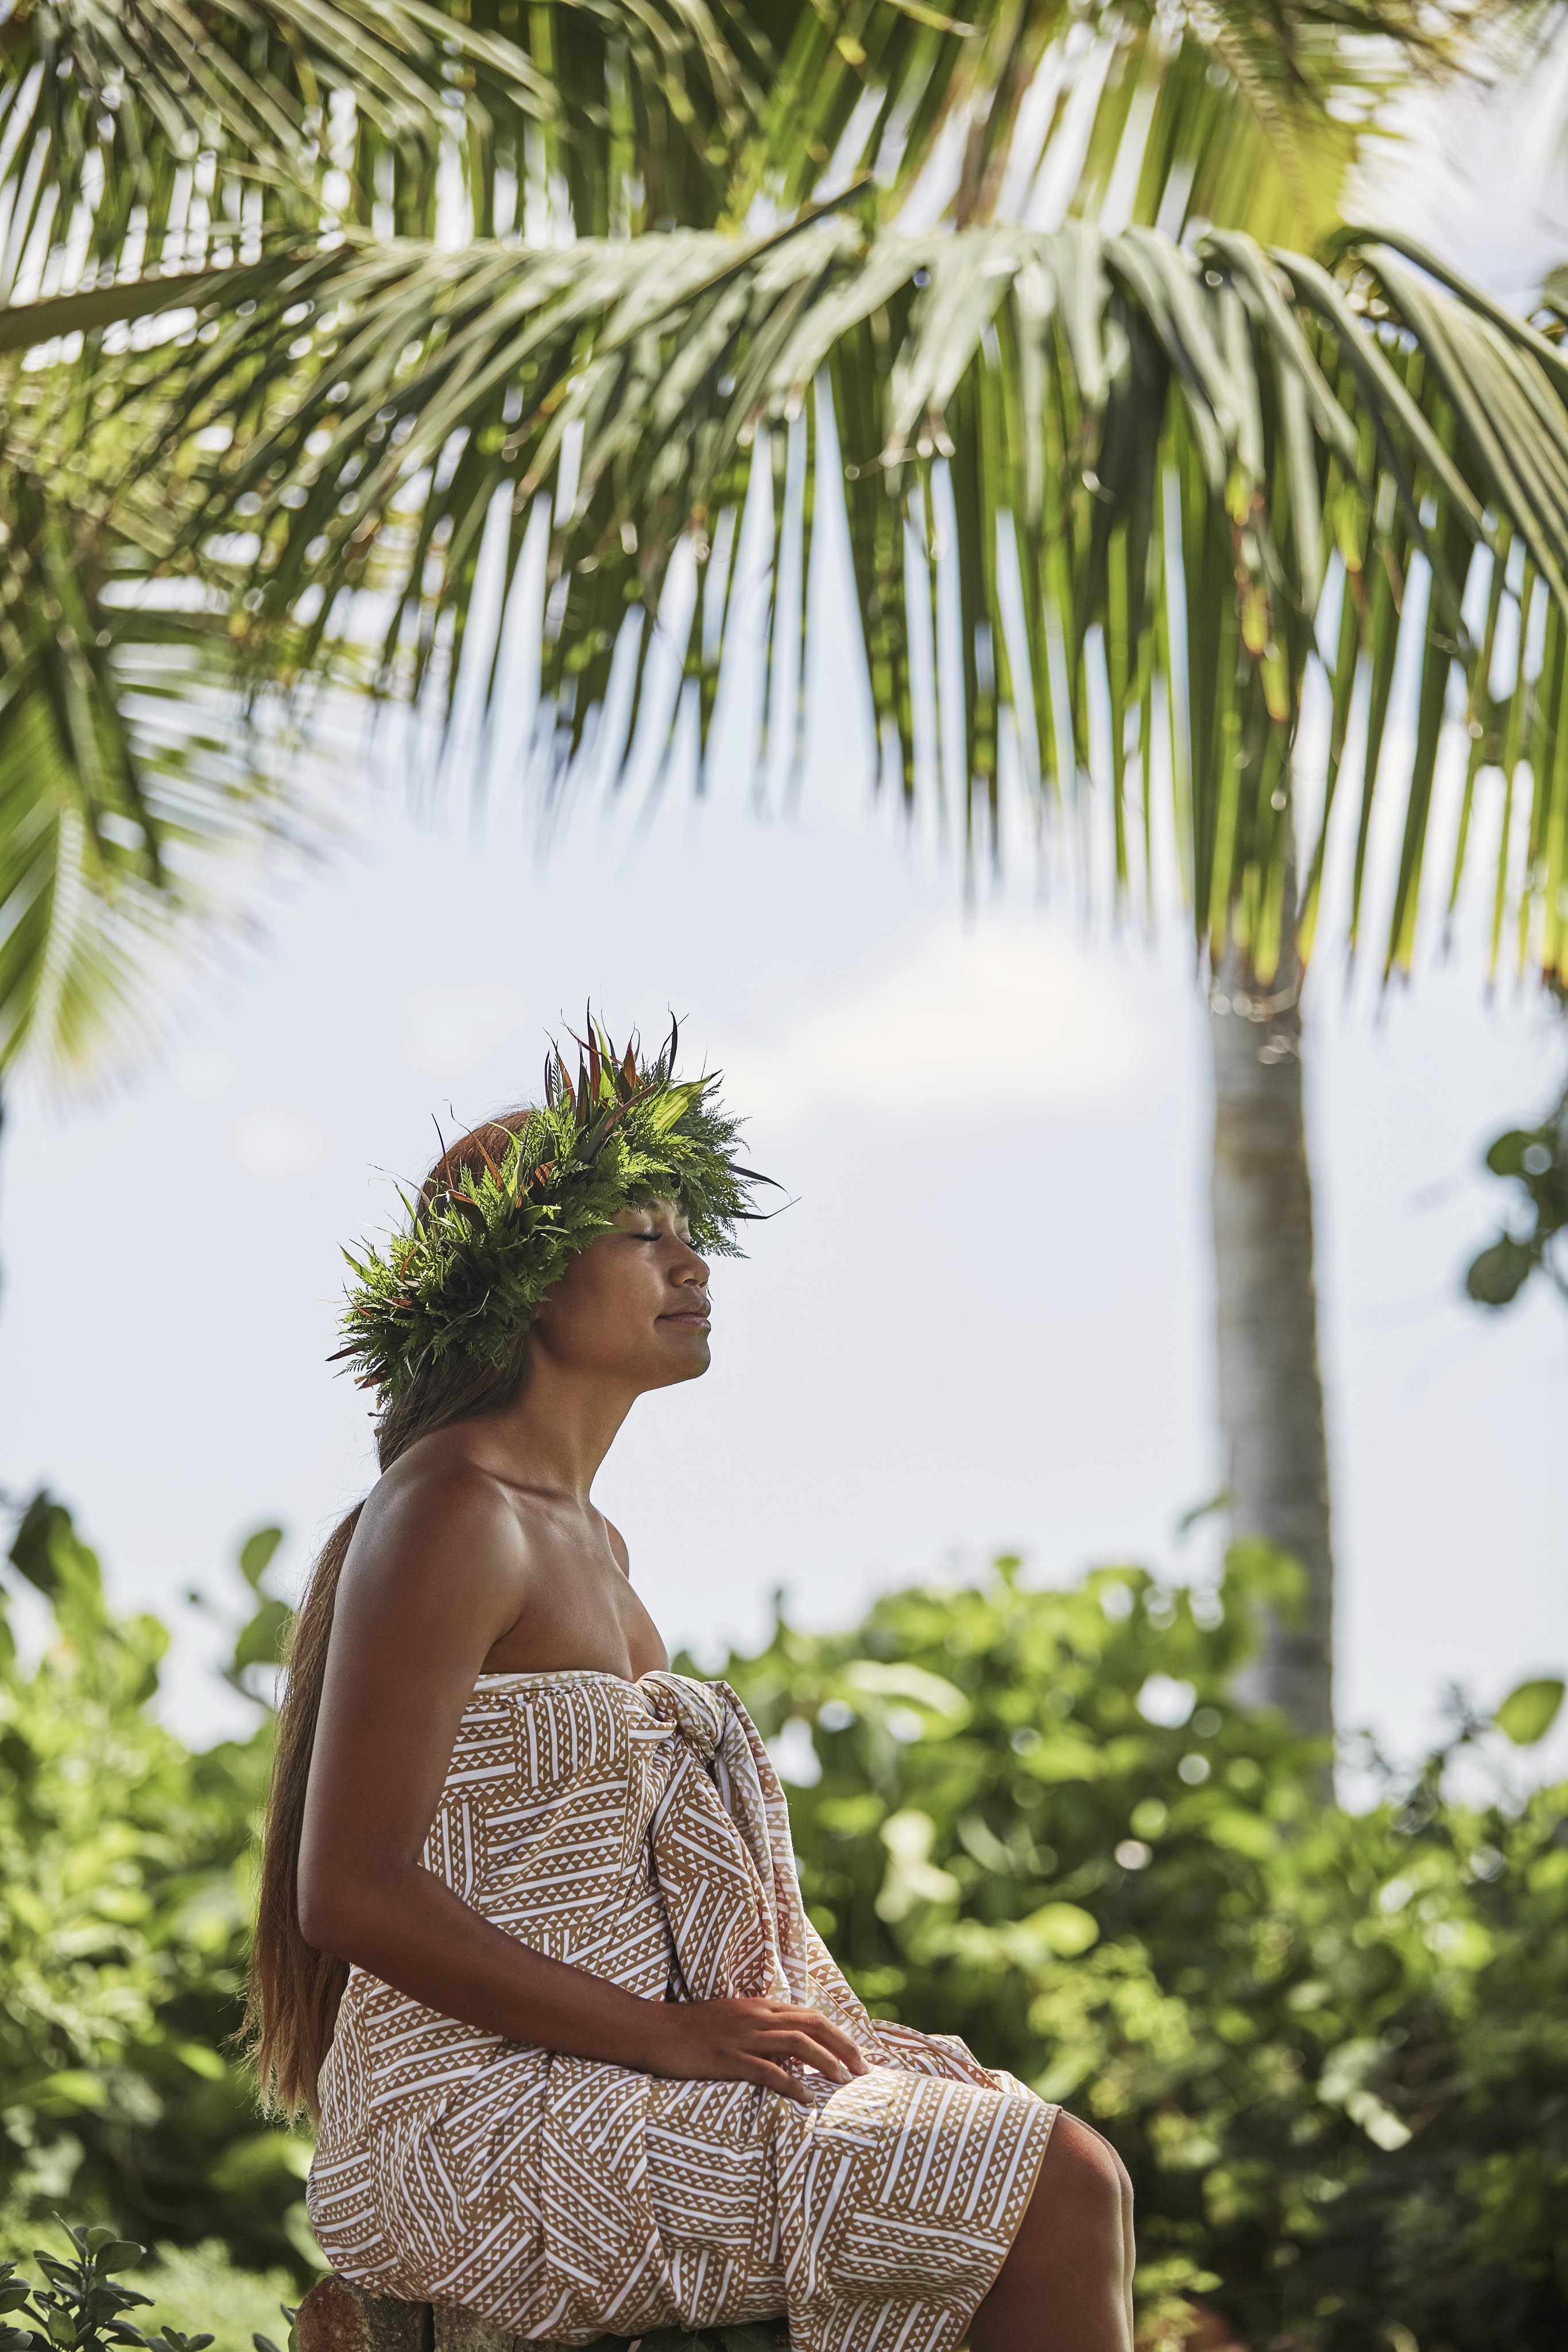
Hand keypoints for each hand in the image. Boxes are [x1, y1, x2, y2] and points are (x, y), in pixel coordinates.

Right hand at [635, 1997, 871, 2105]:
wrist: (652, 2030)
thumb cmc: (691, 2030)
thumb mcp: (732, 2020)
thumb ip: (761, 2029)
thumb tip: (791, 2050)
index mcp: (759, 2006)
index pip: (810, 2015)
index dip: (840, 2034)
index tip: (860, 2055)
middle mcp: (757, 2016)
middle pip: (812, 2025)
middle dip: (844, 2046)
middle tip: (865, 2070)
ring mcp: (742, 2036)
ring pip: (797, 2044)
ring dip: (826, 2062)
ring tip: (844, 2082)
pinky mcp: (727, 2058)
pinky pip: (767, 2070)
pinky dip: (791, 2083)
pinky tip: (806, 2098)